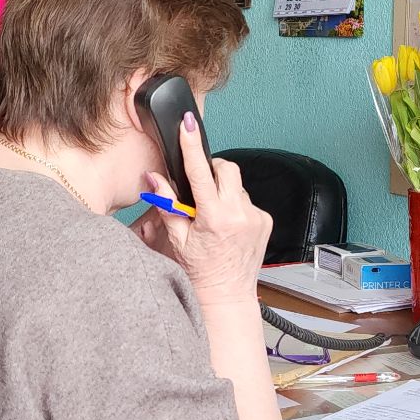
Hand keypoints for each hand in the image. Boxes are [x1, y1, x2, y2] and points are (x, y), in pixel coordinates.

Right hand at [143, 111, 270, 306]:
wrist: (227, 294)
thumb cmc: (200, 270)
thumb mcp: (177, 238)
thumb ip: (167, 204)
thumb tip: (154, 178)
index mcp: (214, 218)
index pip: (201, 172)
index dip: (192, 146)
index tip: (188, 125)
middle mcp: (239, 215)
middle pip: (227, 168)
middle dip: (212, 169)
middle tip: (201, 187)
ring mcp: (256, 217)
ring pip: (237, 185)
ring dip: (224, 191)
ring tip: (214, 215)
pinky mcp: (266, 220)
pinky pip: (247, 200)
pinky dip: (235, 205)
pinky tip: (228, 224)